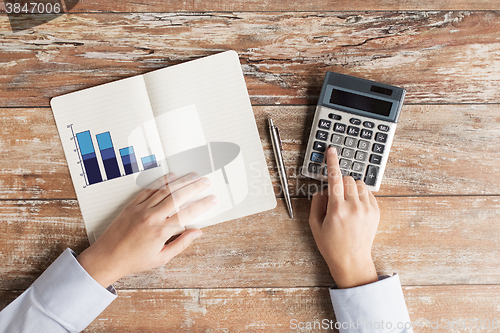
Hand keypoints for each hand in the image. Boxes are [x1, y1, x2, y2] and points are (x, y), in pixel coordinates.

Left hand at [77, 172, 216, 287]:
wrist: (107, 257)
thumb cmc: (135, 260)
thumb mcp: (161, 258)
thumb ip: (181, 244)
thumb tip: (197, 232)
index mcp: (161, 231)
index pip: (187, 213)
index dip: (202, 205)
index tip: (212, 199)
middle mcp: (152, 217)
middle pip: (178, 197)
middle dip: (194, 187)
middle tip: (206, 181)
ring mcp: (141, 209)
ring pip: (165, 190)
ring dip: (181, 181)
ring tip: (193, 176)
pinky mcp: (132, 205)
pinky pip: (149, 189)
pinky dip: (161, 182)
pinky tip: (171, 176)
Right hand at [309, 147, 378, 288]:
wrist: (352, 260)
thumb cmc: (331, 245)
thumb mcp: (315, 225)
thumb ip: (316, 203)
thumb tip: (322, 189)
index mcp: (337, 209)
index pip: (335, 178)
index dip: (332, 162)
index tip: (332, 151)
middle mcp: (354, 207)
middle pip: (348, 179)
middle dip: (340, 182)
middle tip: (336, 196)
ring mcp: (367, 209)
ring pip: (359, 184)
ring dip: (351, 188)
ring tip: (346, 203)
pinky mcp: (375, 212)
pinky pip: (368, 193)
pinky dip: (360, 195)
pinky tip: (354, 208)